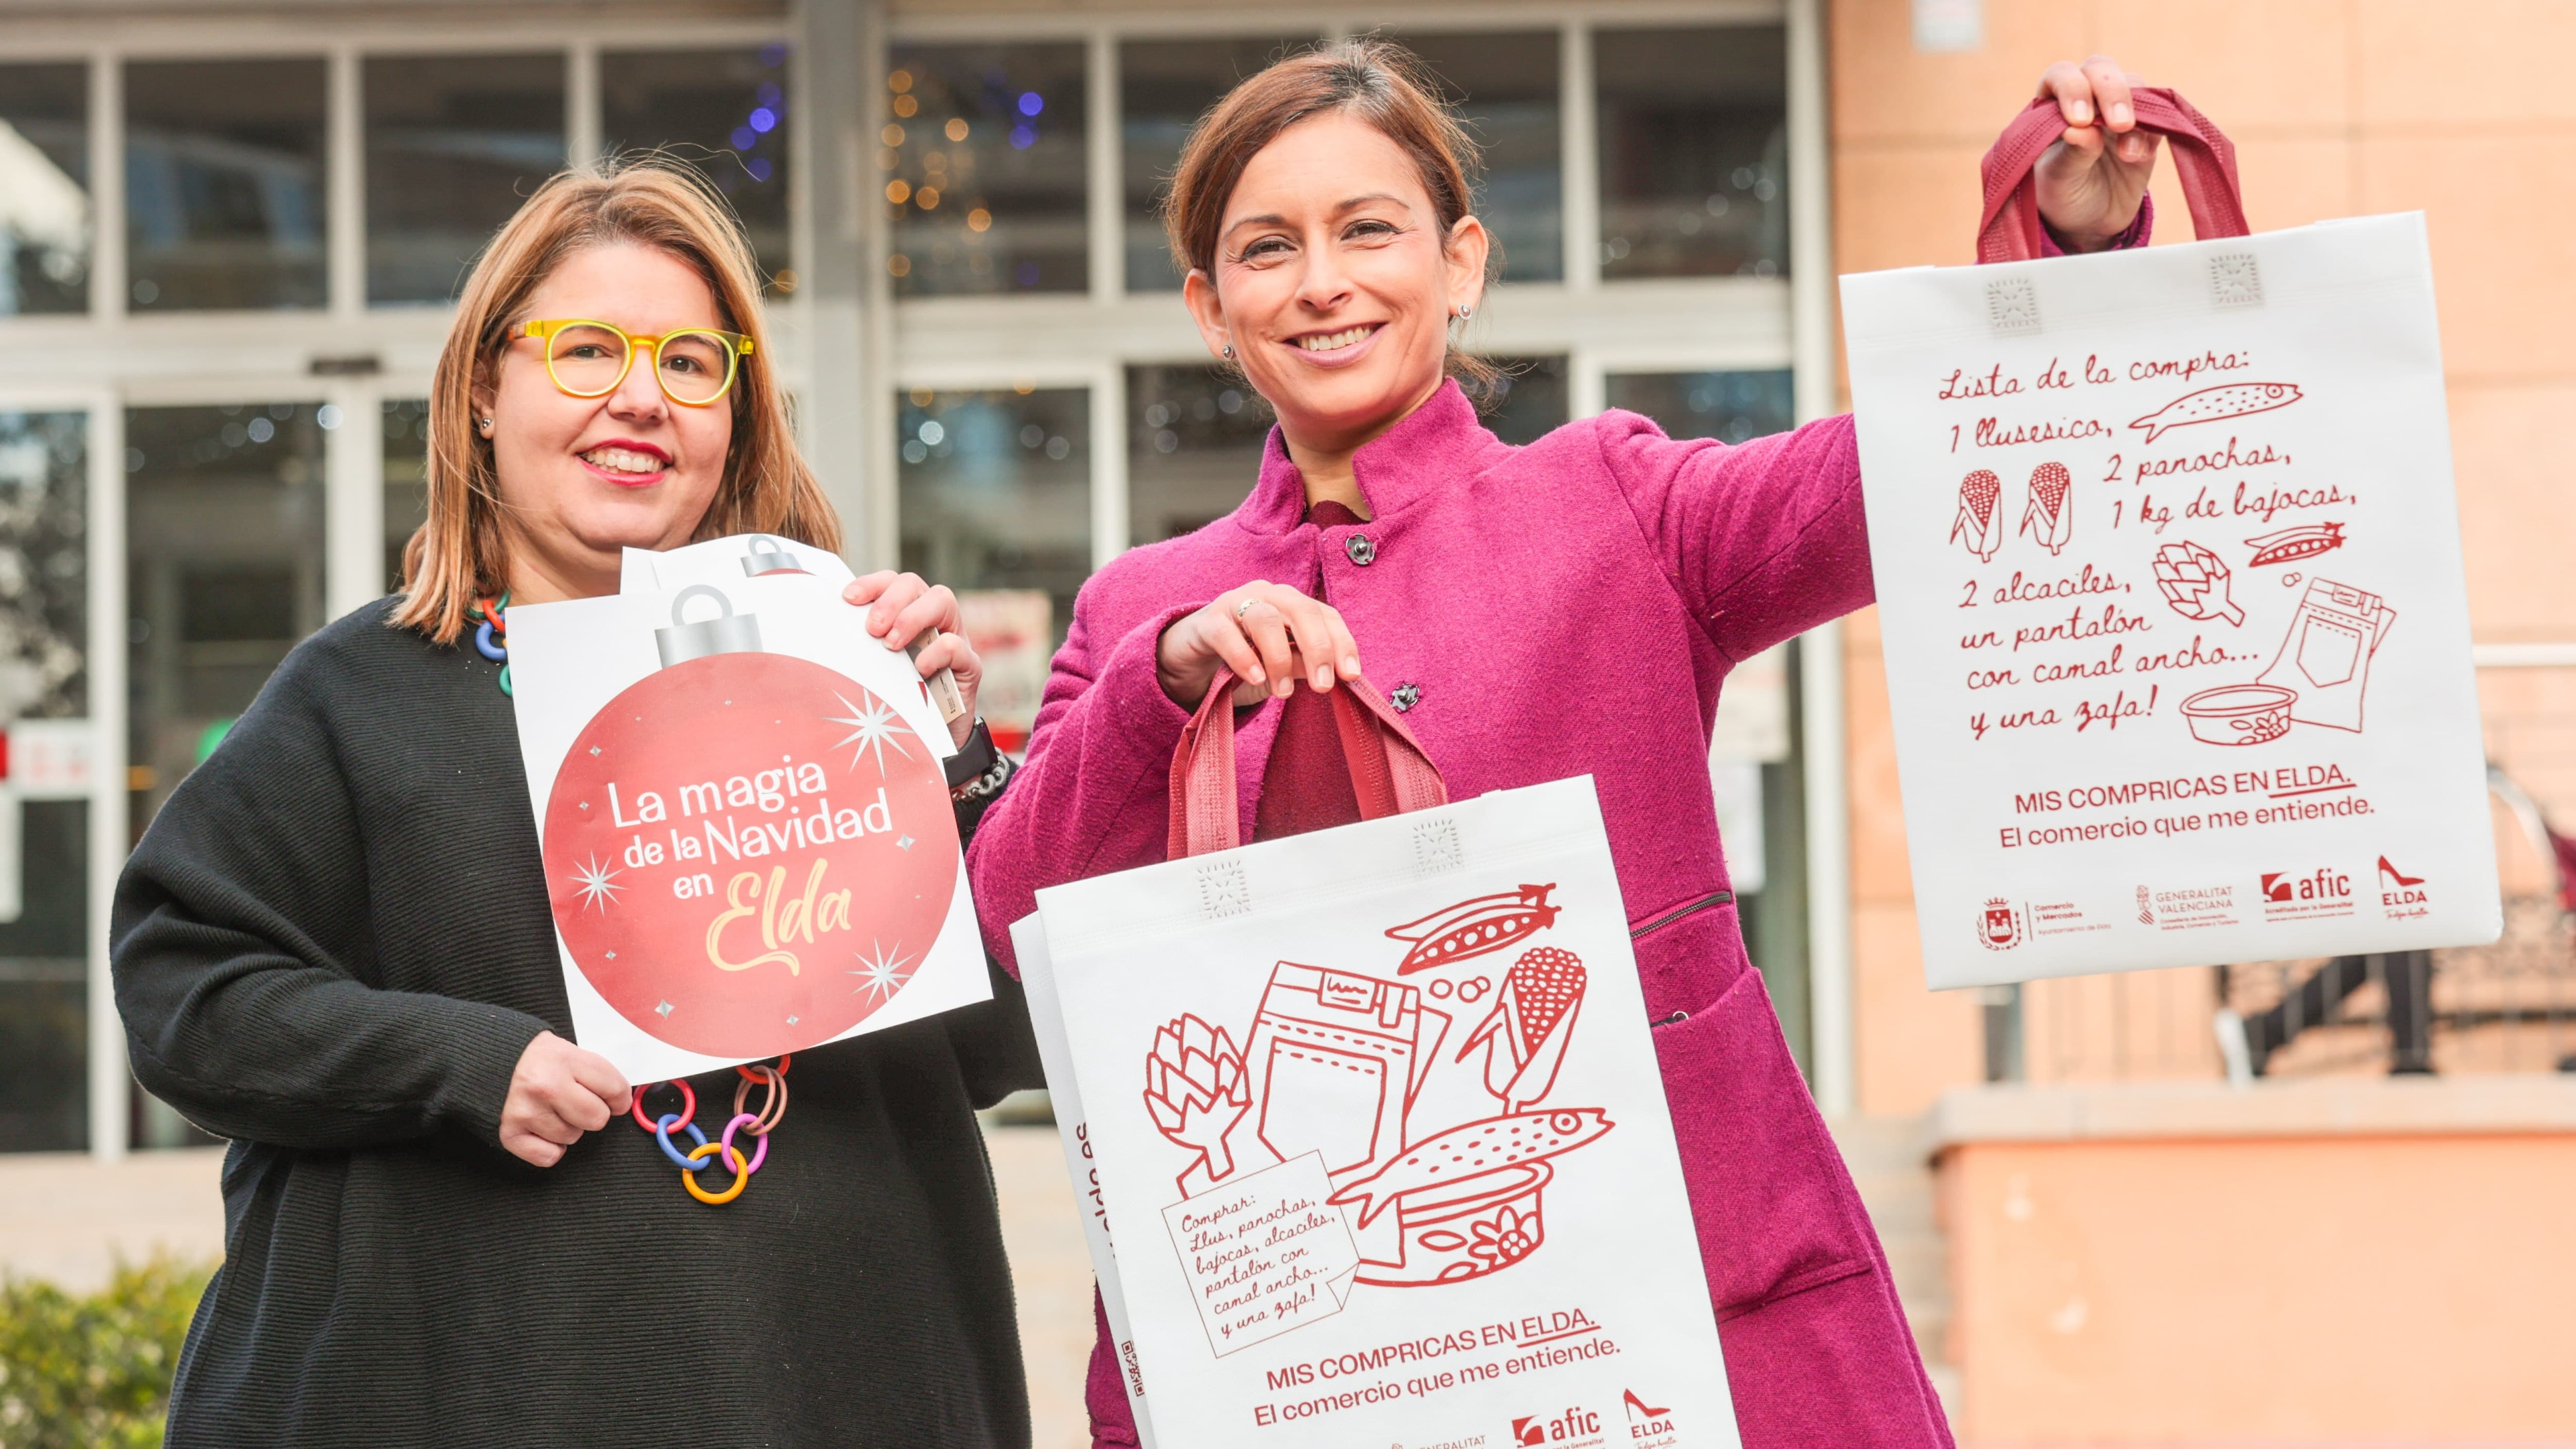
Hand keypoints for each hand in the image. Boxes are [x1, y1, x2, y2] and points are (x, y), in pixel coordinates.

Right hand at [498, 1030, 629, 1167]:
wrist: (488, 1059)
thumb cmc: (536, 1059)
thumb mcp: (569, 1052)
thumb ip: (596, 1074)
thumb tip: (622, 1102)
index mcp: (565, 1059)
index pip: (615, 1089)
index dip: (619, 1098)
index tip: (614, 1100)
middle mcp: (545, 1085)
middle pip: (596, 1119)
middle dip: (592, 1113)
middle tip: (576, 1102)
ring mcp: (526, 1110)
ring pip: (572, 1138)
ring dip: (567, 1128)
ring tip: (551, 1109)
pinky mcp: (510, 1132)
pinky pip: (548, 1156)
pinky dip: (549, 1148)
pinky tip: (541, 1129)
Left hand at [843, 570, 983, 747]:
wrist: (929, 741)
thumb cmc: (898, 702)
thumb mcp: (874, 671)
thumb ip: (859, 650)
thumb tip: (820, 636)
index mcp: (905, 614)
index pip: (891, 582)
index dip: (871, 584)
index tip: (848, 599)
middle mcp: (931, 620)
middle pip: (914, 584)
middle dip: (890, 601)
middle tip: (872, 629)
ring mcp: (954, 638)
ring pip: (943, 600)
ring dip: (912, 617)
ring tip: (891, 644)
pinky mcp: (969, 666)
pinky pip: (957, 645)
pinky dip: (937, 651)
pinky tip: (919, 669)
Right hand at [1156, 582, 1361, 710]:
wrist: (1191, 657)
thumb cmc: (1243, 658)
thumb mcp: (1279, 667)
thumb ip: (1302, 665)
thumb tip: (1333, 674)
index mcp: (1293, 604)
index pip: (1326, 616)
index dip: (1343, 643)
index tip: (1351, 675)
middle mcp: (1268, 596)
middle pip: (1302, 611)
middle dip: (1318, 648)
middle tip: (1322, 686)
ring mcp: (1236, 603)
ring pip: (1265, 619)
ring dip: (1279, 658)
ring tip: (1283, 694)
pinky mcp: (1207, 620)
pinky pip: (1227, 634)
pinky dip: (1243, 657)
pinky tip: (1254, 678)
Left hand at [2031, 56, 2161, 252]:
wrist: (2089, 224)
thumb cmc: (2062, 196)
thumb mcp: (2058, 181)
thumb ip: (2070, 154)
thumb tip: (2078, 129)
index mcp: (2052, 105)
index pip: (2061, 75)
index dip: (2072, 88)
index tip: (2079, 120)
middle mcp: (2086, 100)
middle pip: (2101, 70)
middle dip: (2111, 91)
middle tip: (2118, 124)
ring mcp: (2117, 111)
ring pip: (2133, 85)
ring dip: (2135, 111)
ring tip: (2127, 153)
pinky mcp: (2145, 129)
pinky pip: (2157, 117)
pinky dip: (2151, 133)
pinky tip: (2136, 157)